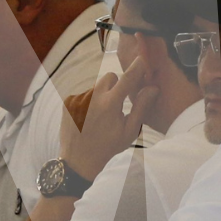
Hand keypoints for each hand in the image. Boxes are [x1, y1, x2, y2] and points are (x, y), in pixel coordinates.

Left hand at [60, 57, 154, 179]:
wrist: (78, 161)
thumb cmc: (108, 148)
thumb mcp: (129, 131)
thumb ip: (141, 107)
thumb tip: (153, 88)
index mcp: (110, 104)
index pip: (128, 78)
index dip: (137, 67)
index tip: (142, 59)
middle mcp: (92, 97)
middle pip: (110, 77)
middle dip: (117, 85)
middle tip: (117, 104)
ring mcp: (78, 98)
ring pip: (96, 87)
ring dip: (102, 96)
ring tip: (101, 117)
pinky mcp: (68, 102)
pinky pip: (83, 94)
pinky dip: (89, 102)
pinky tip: (89, 119)